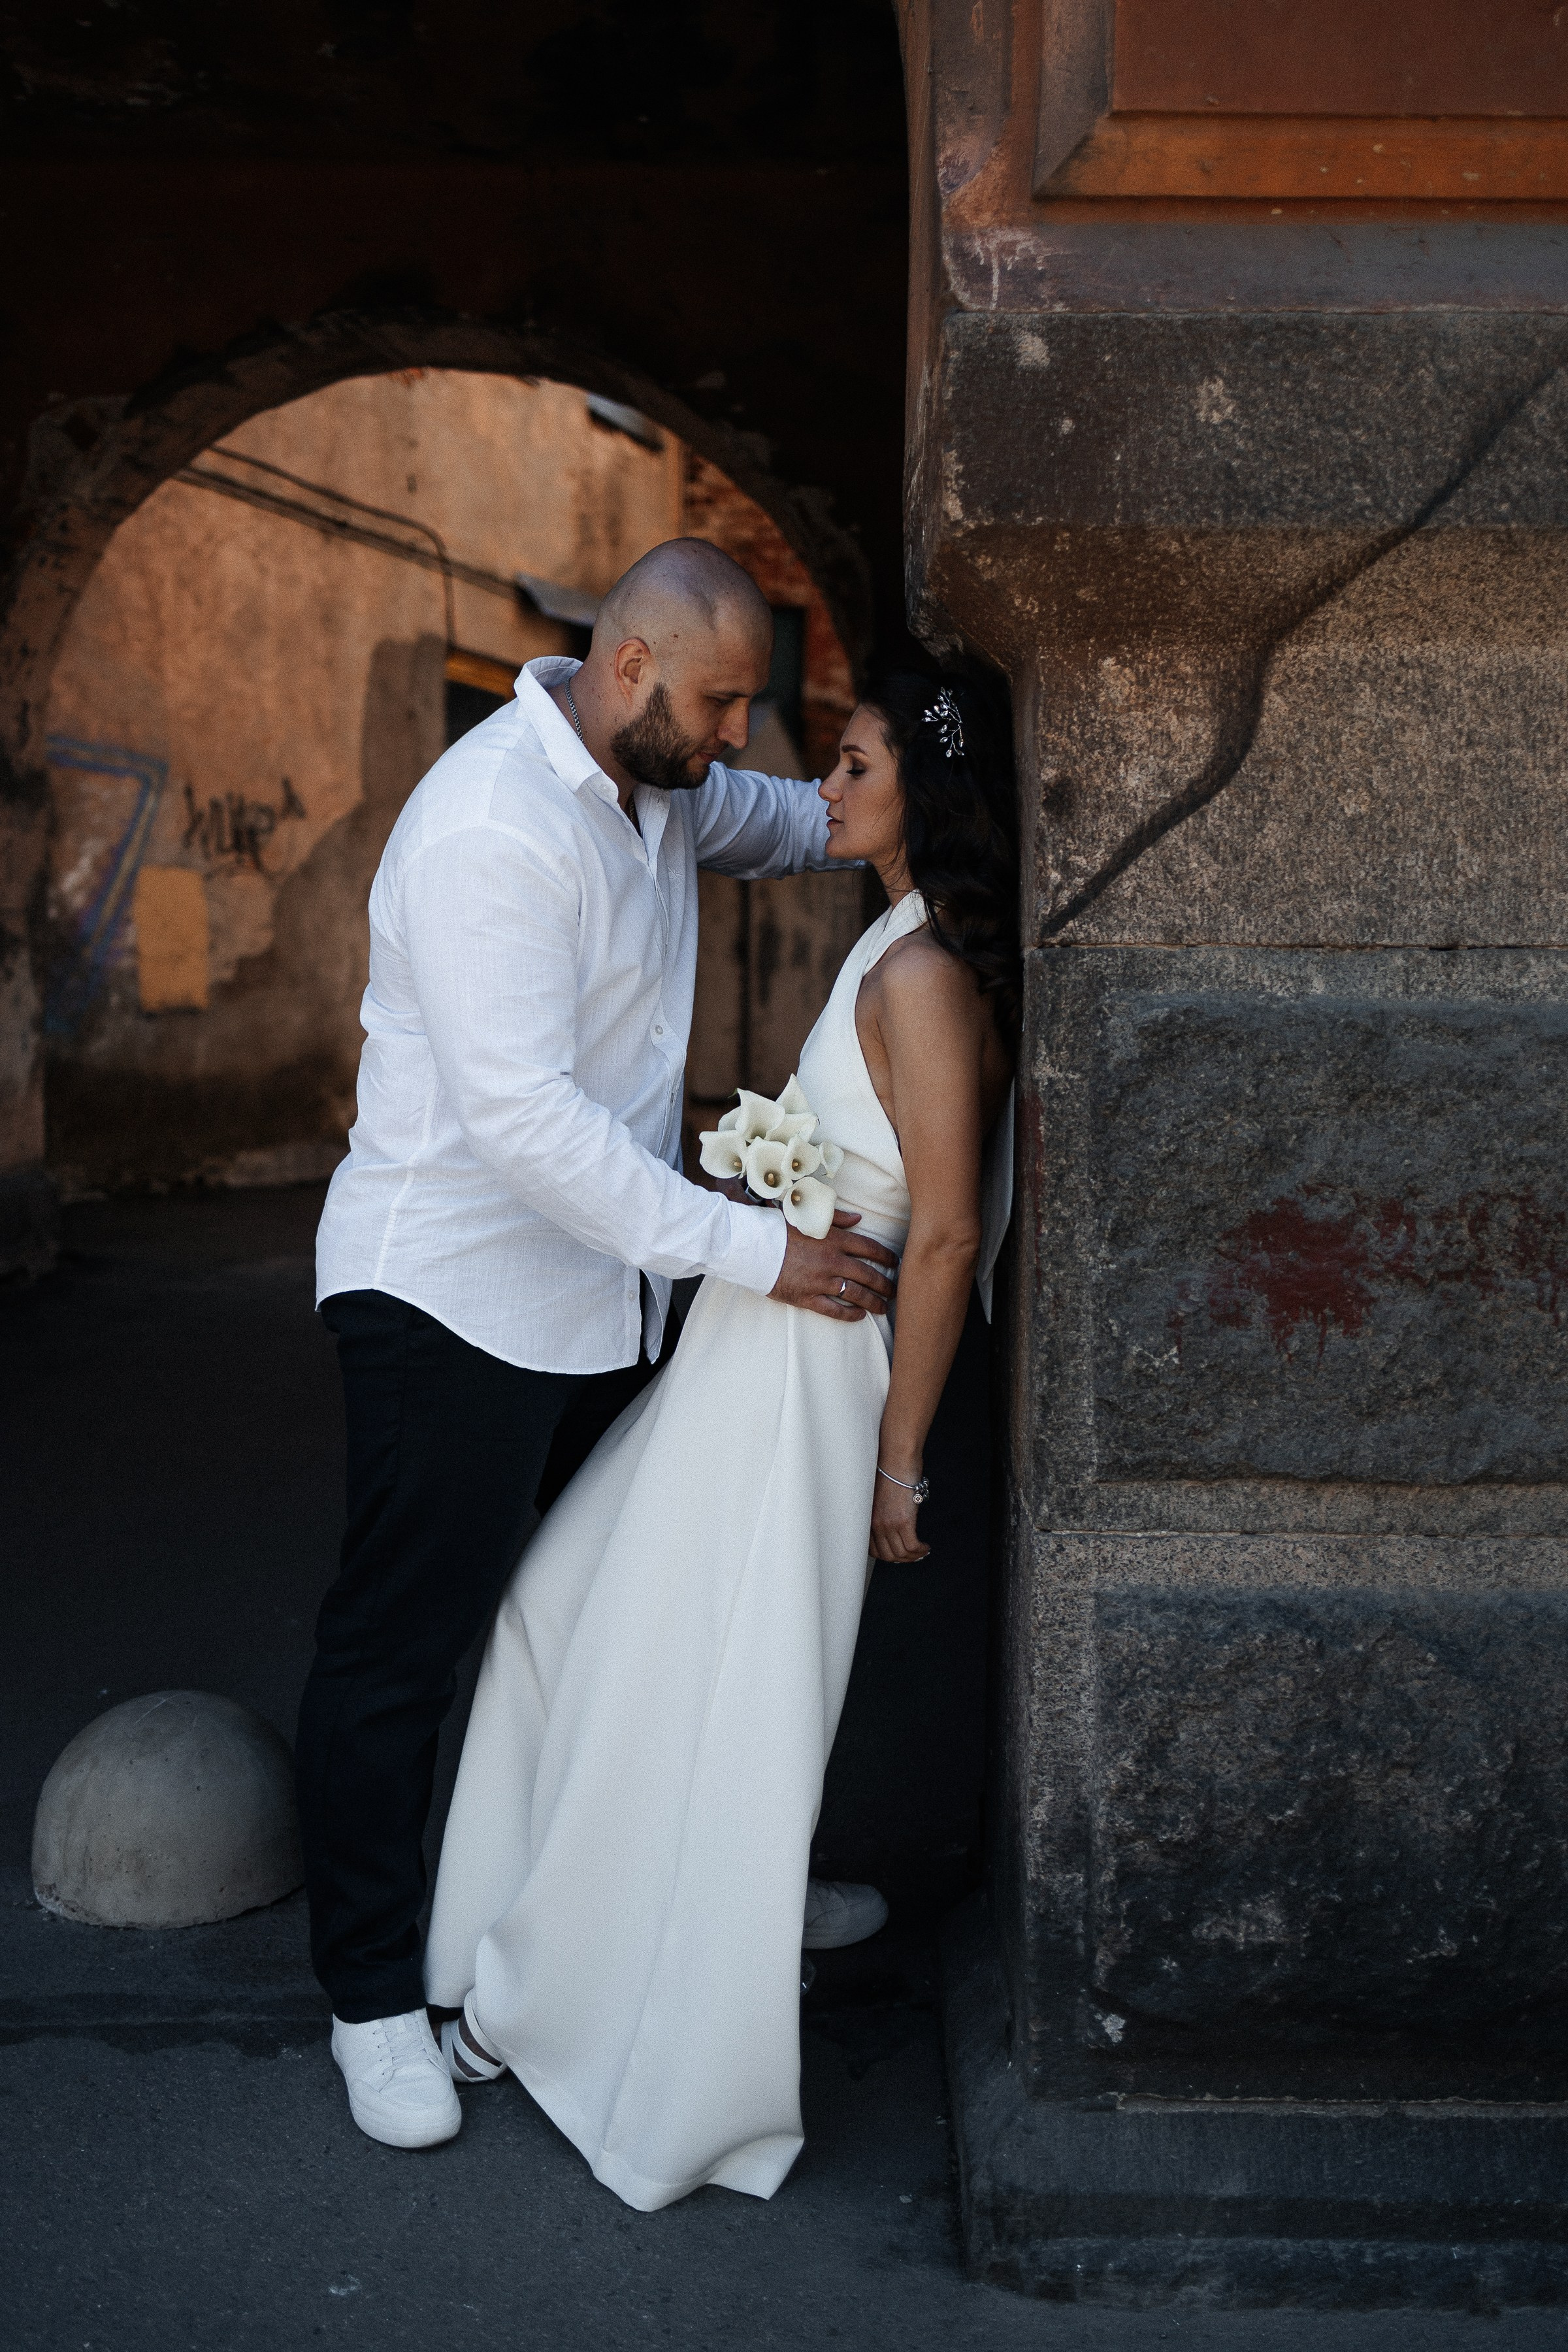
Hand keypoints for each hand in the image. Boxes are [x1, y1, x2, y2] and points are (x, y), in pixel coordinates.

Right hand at [769, 1208, 896, 1321]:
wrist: (752, 1248)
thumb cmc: (778, 1229)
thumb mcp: (807, 1217)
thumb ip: (836, 1218)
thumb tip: (858, 1219)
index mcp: (834, 1239)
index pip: (870, 1248)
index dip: (887, 1257)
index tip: (895, 1263)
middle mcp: (832, 1261)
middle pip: (868, 1275)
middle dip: (886, 1284)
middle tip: (896, 1291)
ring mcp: (820, 1281)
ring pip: (856, 1294)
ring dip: (874, 1302)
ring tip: (884, 1307)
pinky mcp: (807, 1298)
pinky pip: (834, 1310)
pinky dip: (850, 1314)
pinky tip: (860, 1316)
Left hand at [870, 1466, 929, 1562]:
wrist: (897, 1460)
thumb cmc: (890, 1472)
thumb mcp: (879, 1497)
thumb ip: (881, 1512)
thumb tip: (893, 1524)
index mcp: (867, 1519)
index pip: (873, 1549)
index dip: (887, 1555)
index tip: (897, 1554)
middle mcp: (875, 1524)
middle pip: (887, 1555)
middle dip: (902, 1560)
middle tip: (913, 1556)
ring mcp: (889, 1524)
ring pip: (901, 1554)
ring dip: (913, 1556)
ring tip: (921, 1551)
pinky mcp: (903, 1521)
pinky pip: (912, 1546)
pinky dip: (920, 1550)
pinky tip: (925, 1546)